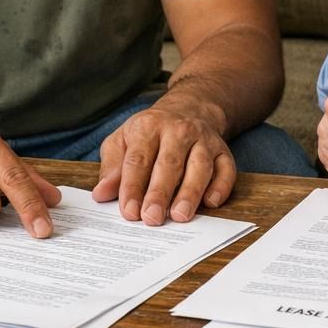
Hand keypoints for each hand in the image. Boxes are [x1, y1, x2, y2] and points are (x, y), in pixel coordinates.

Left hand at [92, 100, 236, 224]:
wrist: (189, 109)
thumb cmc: (150, 133)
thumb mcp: (123, 140)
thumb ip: (111, 167)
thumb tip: (101, 193)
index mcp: (149, 127)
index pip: (138, 159)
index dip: (132, 186)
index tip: (129, 211)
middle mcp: (178, 131)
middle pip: (169, 163)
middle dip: (160, 192)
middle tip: (152, 218)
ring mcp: (204, 140)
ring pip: (199, 166)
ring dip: (190, 192)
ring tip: (179, 216)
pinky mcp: (223, 151)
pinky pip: (226, 169)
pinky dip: (221, 186)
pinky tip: (210, 203)